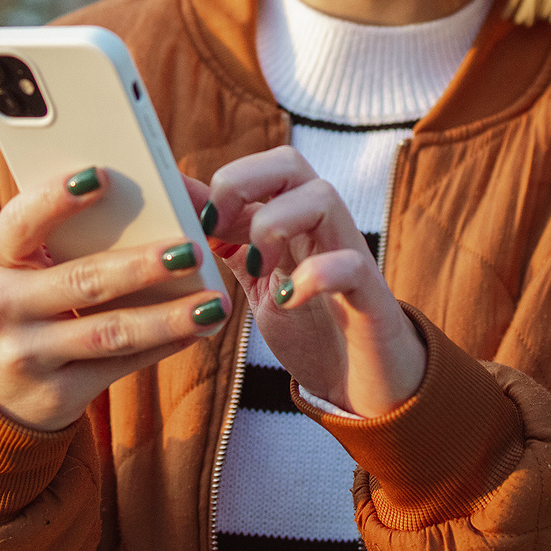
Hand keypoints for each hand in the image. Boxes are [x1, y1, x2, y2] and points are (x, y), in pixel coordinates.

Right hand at [0, 167, 230, 430]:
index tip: (101, 174)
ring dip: (168, 317)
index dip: (58, 198)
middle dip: (141, 266)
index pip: (22, 221)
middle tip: (191, 250)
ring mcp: (25, 354)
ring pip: (109, 331)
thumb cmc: (23, 300)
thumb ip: (62, 233)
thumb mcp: (21, 264)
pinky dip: (164, 346)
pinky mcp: (55, 394)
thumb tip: (151, 196)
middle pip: (82, 280)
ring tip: (214, 303)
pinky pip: (120, 366)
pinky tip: (199, 329)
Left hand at [189, 147, 425, 417]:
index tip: (190, 221)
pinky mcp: (370, 297)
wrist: (365, 387)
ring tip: (257, 270)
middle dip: (241, 183)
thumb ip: (228, 240)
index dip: (219, 182)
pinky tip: (289, 299)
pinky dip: (315, 276)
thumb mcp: (258, 280)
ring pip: (322, 197)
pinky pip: (351, 264)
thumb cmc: (313, 329)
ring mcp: (348, 257)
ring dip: (274, 225)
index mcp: (295, 221)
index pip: (262, 167)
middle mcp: (323, 228)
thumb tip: (180, 200)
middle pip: (290, 162)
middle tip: (216, 229)